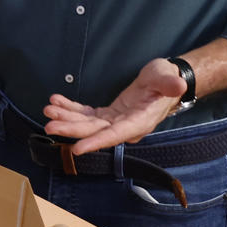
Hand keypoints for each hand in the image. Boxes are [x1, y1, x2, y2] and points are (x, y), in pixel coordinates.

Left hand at [42, 59, 187, 153]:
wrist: (166, 80)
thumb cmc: (167, 78)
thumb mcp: (168, 78)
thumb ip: (169, 84)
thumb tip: (178, 85)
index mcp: (139, 121)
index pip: (115, 135)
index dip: (96, 142)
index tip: (76, 148)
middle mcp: (125, 126)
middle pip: (95, 131)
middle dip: (71, 129)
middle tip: (49, 125)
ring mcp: (115, 121)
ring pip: (87, 124)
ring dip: (67, 118)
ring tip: (48, 110)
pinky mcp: (109, 114)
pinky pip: (87, 114)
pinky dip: (71, 109)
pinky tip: (56, 102)